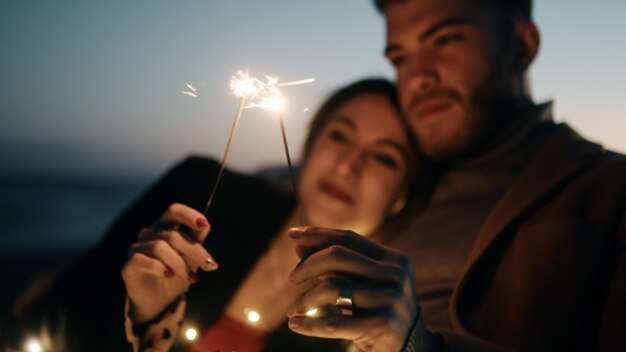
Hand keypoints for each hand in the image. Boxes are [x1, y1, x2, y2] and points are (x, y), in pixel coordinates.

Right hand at [122, 203, 218, 323]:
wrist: (159, 301)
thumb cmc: (176, 274)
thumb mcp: (191, 257)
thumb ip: (196, 240)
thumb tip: (205, 225)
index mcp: (165, 227)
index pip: (174, 211)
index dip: (189, 215)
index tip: (204, 225)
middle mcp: (149, 233)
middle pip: (172, 234)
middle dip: (194, 250)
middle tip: (209, 265)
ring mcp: (137, 248)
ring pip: (159, 247)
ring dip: (180, 264)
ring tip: (191, 278)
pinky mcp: (128, 265)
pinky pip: (140, 259)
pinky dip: (157, 267)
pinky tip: (168, 275)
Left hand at [286, 227, 418, 351]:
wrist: (410, 348)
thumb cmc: (380, 309)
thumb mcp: (366, 282)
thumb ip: (338, 264)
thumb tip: (299, 245)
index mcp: (394, 259)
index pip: (348, 238)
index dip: (318, 234)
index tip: (292, 234)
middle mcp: (394, 275)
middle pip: (337, 255)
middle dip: (307, 264)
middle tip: (292, 278)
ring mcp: (388, 300)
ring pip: (330, 287)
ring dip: (304, 298)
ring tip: (292, 309)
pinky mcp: (378, 326)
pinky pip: (332, 323)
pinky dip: (309, 324)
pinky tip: (295, 324)